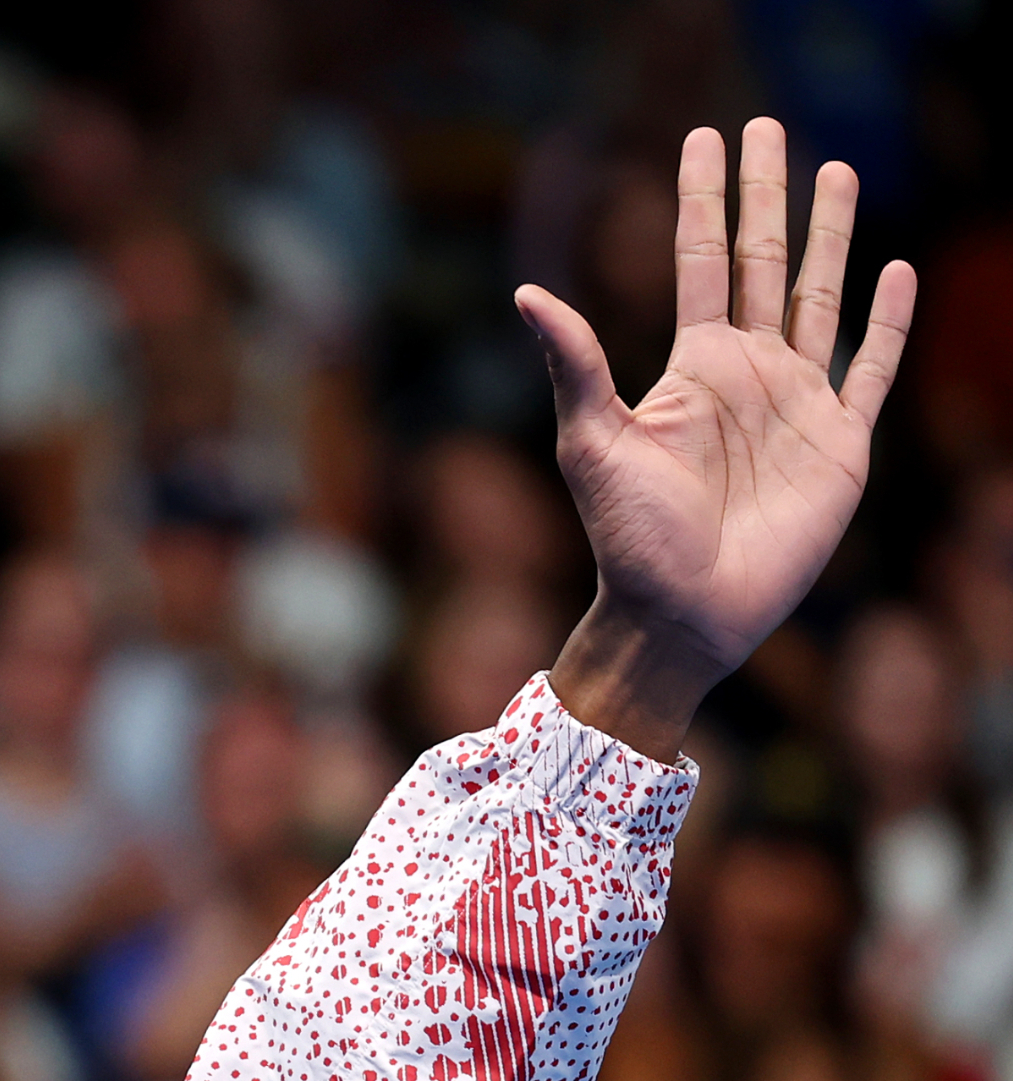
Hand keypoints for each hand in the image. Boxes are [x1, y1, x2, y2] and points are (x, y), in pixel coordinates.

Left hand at [521, 121, 915, 756]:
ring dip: (831, 236)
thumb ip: (575, 364)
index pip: (700, 260)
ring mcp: (798, 403)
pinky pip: (871, 368)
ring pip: (822, 298)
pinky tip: (896, 269)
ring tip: (837, 172)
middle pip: (764, 261)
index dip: (703, 200)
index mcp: (691, 367)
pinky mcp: (842, 443)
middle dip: (768, 196)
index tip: (706, 140)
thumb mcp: (593, 442)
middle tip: (769, 128)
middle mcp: (747, 373)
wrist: (681, 612)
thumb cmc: (628, 537)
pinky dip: (887, 322)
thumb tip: (525, 292)